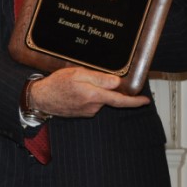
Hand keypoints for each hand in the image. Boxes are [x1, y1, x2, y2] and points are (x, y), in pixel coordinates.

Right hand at [29, 66, 149, 117]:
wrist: (41, 98)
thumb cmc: (56, 84)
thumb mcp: (77, 73)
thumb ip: (98, 78)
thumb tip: (116, 82)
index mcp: (94, 95)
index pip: (120, 100)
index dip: (134, 101)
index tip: (145, 101)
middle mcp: (93, 106)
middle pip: (108, 95)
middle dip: (103, 86)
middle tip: (86, 76)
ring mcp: (88, 111)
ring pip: (99, 98)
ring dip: (93, 90)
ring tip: (76, 82)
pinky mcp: (83, 113)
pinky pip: (91, 102)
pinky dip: (87, 95)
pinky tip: (74, 90)